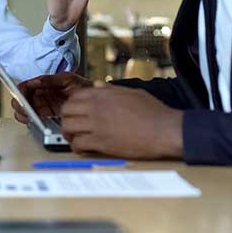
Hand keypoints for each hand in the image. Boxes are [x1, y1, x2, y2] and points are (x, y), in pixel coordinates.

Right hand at [11, 73, 91, 124]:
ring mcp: (43, 106)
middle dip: (20, 107)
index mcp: (42, 84)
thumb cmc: (82, 86)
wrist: (95, 100)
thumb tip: (34, 82)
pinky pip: (34, 120)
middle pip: (21, 101)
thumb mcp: (67, 79)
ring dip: (24, 115)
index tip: (21, 100)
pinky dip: (32, 122)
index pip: (23, 87)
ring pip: (25, 112)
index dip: (19, 93)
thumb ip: (50, 79)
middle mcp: (40, 95)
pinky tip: (36, 122)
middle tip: (26, 112)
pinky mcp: (47, 117)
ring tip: (30, 118)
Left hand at [60, 82, 182, 158]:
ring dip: (68, 133)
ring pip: (68, 127)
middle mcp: (95, 108)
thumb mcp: (132, 92)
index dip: (72, 105)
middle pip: (66, 111)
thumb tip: (99, 84)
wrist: (165, 130)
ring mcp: (97, 125)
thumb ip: (111, 89)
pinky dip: (76, 147)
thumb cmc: (153, 112)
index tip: (75, 112)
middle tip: (71, 125)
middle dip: (66, 118)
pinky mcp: (101, 142)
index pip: (74, 97)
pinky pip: (78, 143)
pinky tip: (81, 148)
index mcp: (102, 95)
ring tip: (73, 137)